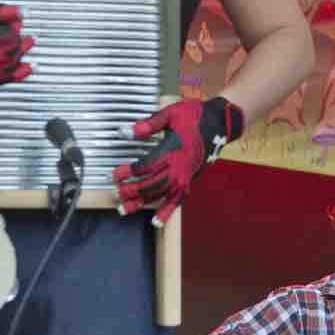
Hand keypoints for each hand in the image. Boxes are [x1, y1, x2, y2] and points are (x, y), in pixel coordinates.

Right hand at [0, 0, 34, 84]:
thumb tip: (20, 13)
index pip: (5, 38)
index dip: (15, 31)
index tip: (19, 24)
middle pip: (8, 54)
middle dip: (21, 47)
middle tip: (30, 40)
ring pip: (5, 70)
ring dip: (21, 64)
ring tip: (32, 61)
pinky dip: (12, 78)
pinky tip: (22, 73)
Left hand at [112, 96, 244, 226]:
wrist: (219, 123)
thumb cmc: (194, 116)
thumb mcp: (171, 113)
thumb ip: (150, 124)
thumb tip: (129, 132)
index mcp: (173, 150)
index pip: (146, 166)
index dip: (129, 172)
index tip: (115, 175)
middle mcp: (179, 167)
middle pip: (152, 184)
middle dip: (133, 191)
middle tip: (117, 194)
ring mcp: (186, 176)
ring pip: (162, 195)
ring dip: (143, 203)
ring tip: (126, 209)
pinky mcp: (190, 180)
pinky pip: (178, 200)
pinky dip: (167, 212)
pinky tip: (156, 222)